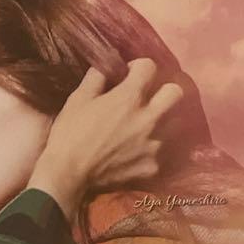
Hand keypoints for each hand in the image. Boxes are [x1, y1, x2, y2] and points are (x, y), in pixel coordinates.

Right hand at [27, 59, 182, 219]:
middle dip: (163, 90)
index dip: (138, 67)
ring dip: (160, 122)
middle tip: (147, 99)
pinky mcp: (151, 166)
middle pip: (175, 93)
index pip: (149, 67)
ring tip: (142, 129)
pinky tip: (135, 156)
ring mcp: (153, 144)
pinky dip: (148, 153)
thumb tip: (105, 68)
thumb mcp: (77, 100)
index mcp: (129, 97)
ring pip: (173, 125)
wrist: (67, 176)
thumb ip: (95, 79)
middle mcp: (148, 118)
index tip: (128, 75)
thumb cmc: (69, 135)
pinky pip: (159, 154)